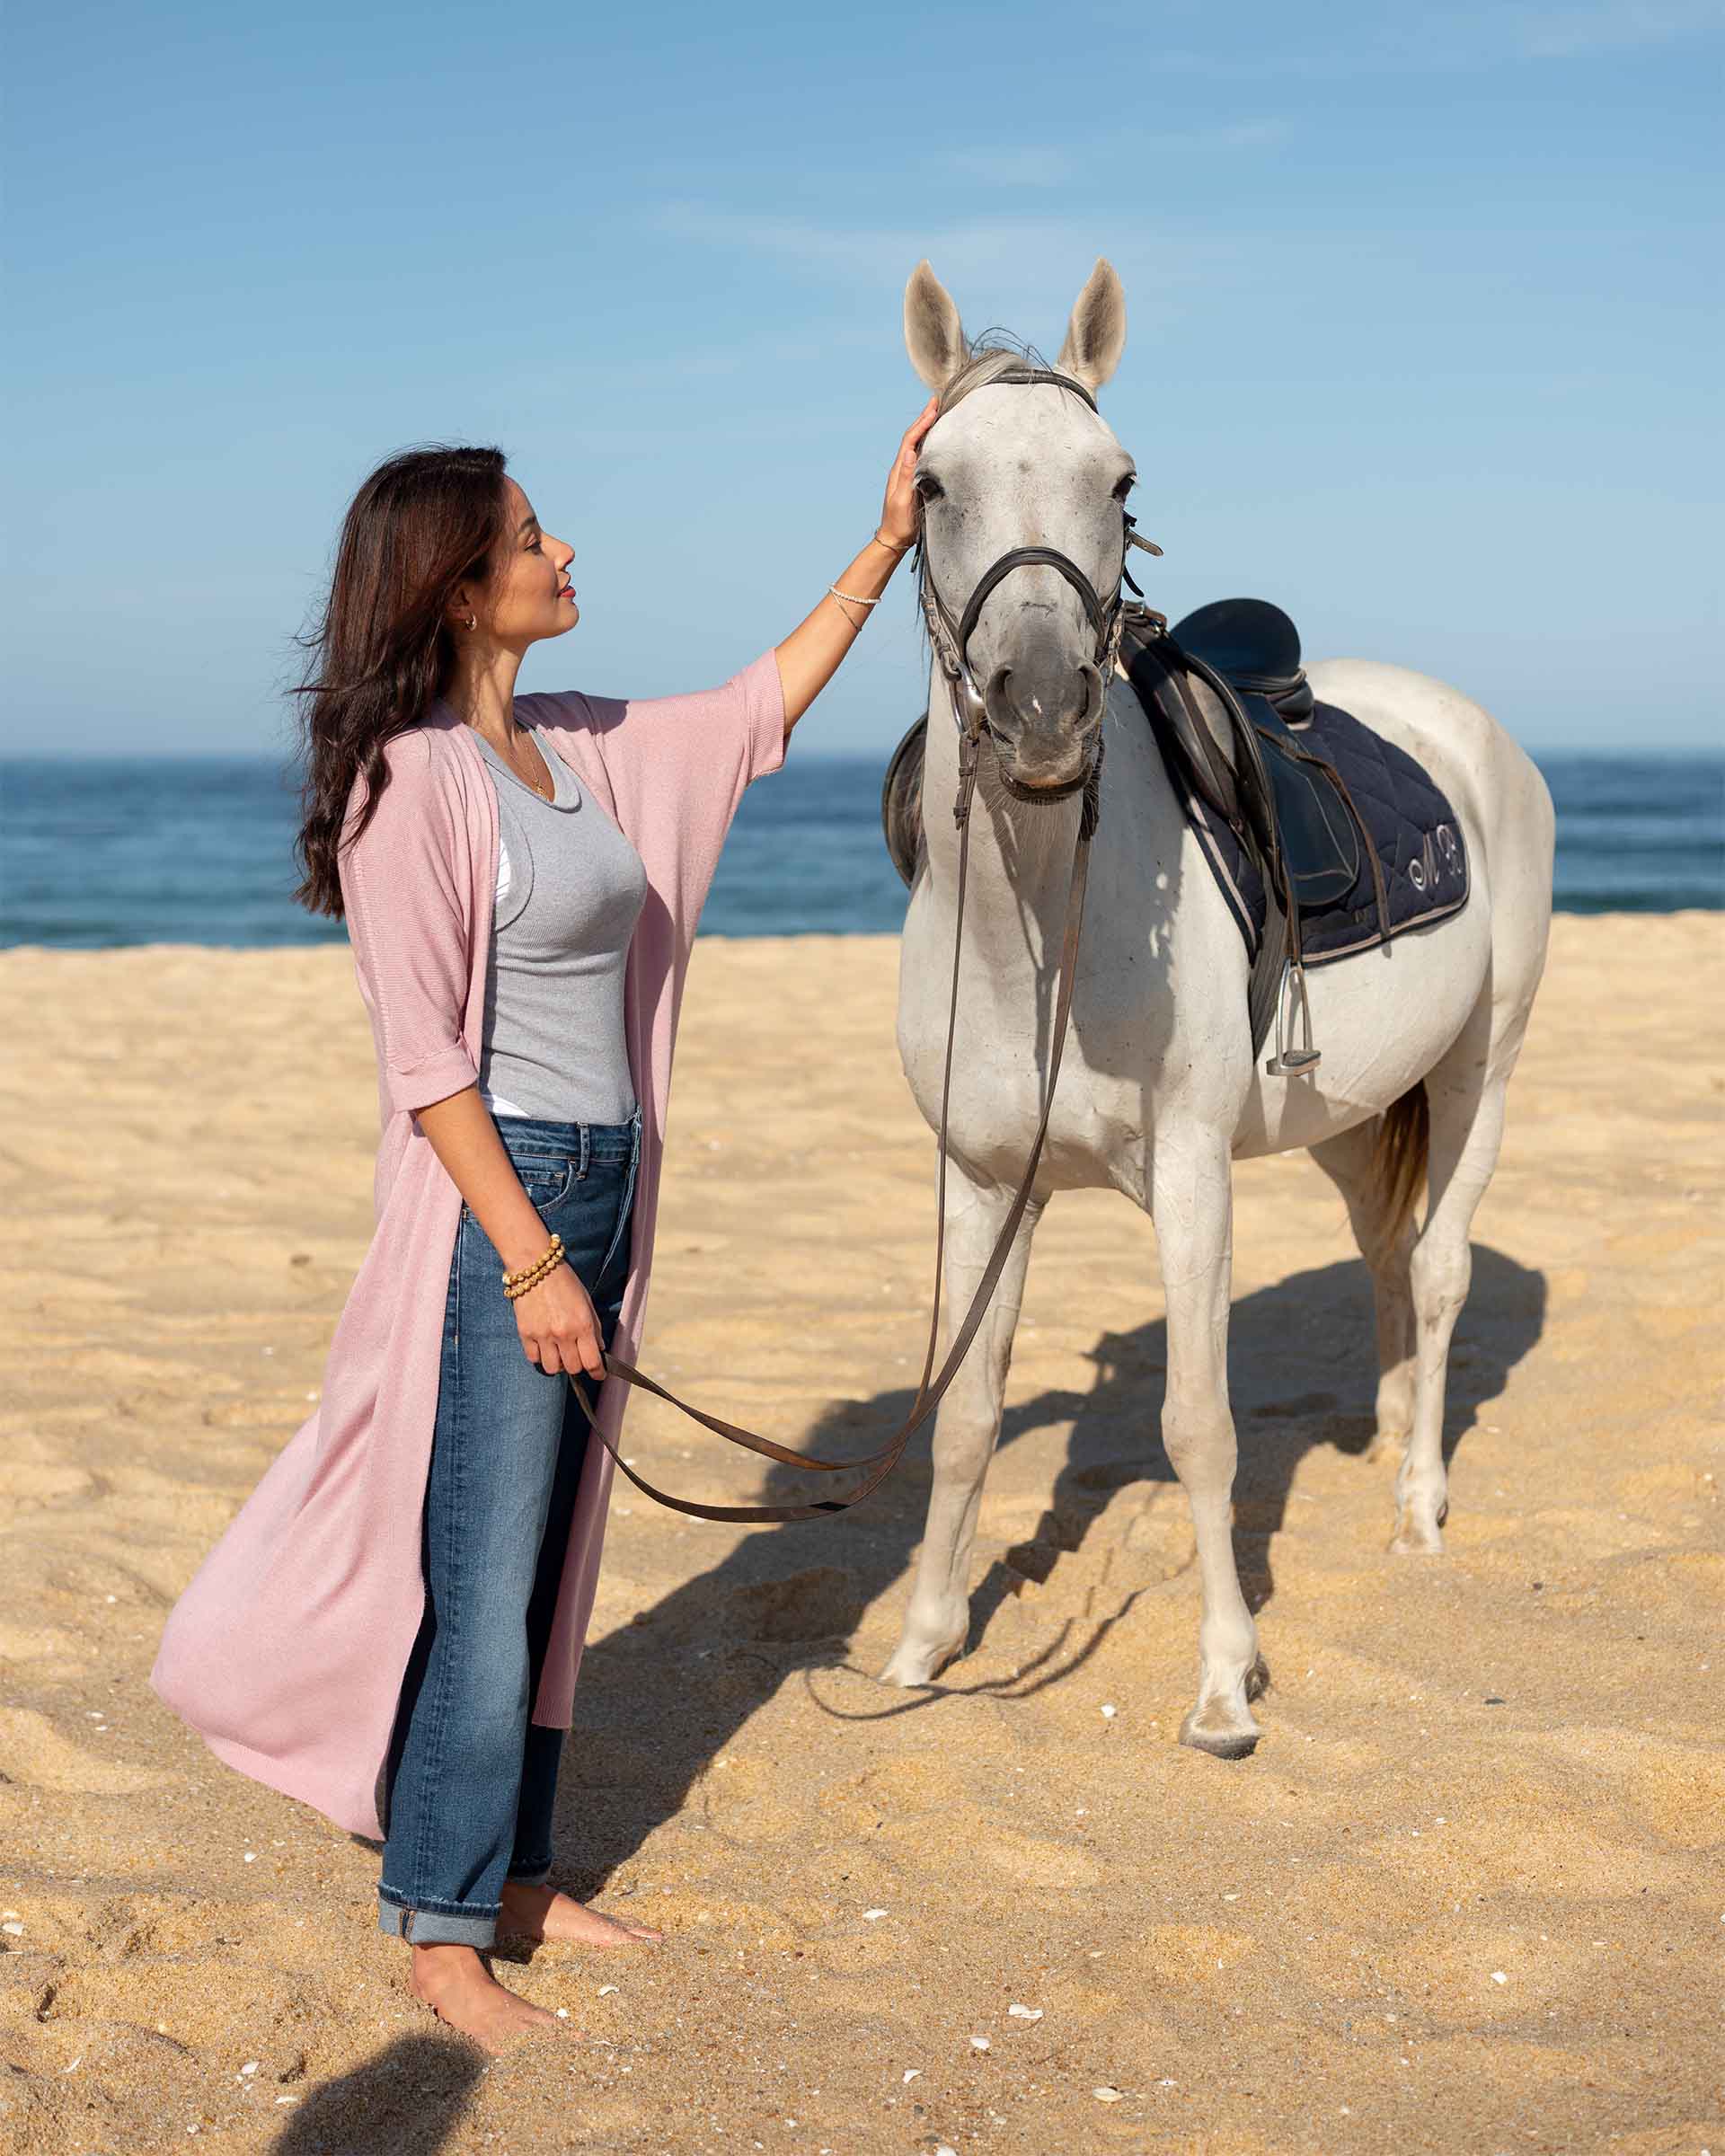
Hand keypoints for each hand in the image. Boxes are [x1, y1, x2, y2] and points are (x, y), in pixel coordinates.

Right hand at [514, 1262, 604, 1379]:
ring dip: (558, 1364)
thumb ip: (595, 1327)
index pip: (592, 1362)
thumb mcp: (587, 1301)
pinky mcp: (525, 1333)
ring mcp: (542, 1335)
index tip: (599, 1374)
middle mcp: (563, 1334)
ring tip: (559, 1353)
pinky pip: (533, 1358)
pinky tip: (544, 1346)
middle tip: (578, 1357)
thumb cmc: (564, 1281)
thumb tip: (599, 1348)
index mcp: (582, 1325)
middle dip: (578, 1366)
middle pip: (573, 1368)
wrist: (534, 1266)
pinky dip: (540, 1356)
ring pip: (552, 1368)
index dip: (598, 1373)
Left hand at [876, 396, 939, 554]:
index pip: (910, 440)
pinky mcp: (913, 480)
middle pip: (913, 438)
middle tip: (935, 402)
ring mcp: (907, 474)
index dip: (921, 423)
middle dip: (924, 419)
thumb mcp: (902, 500)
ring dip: (925, 428)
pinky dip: (928, 443)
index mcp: (899, 470)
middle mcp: (902, 468)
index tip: (932, 407)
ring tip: (936, 414)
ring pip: (917, 445)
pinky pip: (921, 456)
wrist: (894, 538)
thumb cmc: (899, 523)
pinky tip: (935, 440)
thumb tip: (909, 451)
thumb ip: (906, 476)